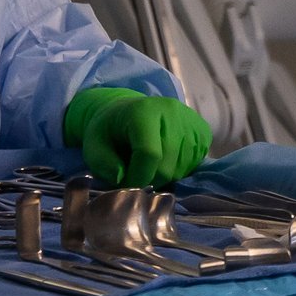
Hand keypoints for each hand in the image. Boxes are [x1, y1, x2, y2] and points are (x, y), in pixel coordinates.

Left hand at [65, 87, 212, 186]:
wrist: (128, 112)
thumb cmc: (111, 131)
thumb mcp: (93, 145)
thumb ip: (103, 164)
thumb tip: (122, 178)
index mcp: (143, 111)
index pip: (149, 154)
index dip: (138, 177)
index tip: (127, 184)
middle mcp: (172, 111)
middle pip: (168, 165)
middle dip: (150, 179)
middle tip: (137, 176)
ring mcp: (191, 120)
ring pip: (182, 168)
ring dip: (165, 176)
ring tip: (150, 166)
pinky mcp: (203, 130)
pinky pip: (195, 164)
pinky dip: (179, 170)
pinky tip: (166, 160)